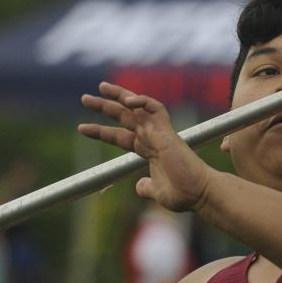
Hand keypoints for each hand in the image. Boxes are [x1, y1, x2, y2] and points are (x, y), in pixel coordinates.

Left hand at [78, 82, 212, 211]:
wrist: (200, 193)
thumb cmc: (184, 195)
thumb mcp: (157, 192)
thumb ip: (147, 187)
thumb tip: (139, 187)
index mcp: (148, 150)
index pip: (119, 136)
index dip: (101, 131)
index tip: (81, 128)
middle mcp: (152, 138)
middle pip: (125, 116)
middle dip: (104, 106)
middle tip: (84, 98)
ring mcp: (160, 133)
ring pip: (137, 106)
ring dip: (118, 95)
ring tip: (101, 88)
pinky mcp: (168, 132)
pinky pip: (155, 108)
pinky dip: (142, 101)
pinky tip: (128, 101)